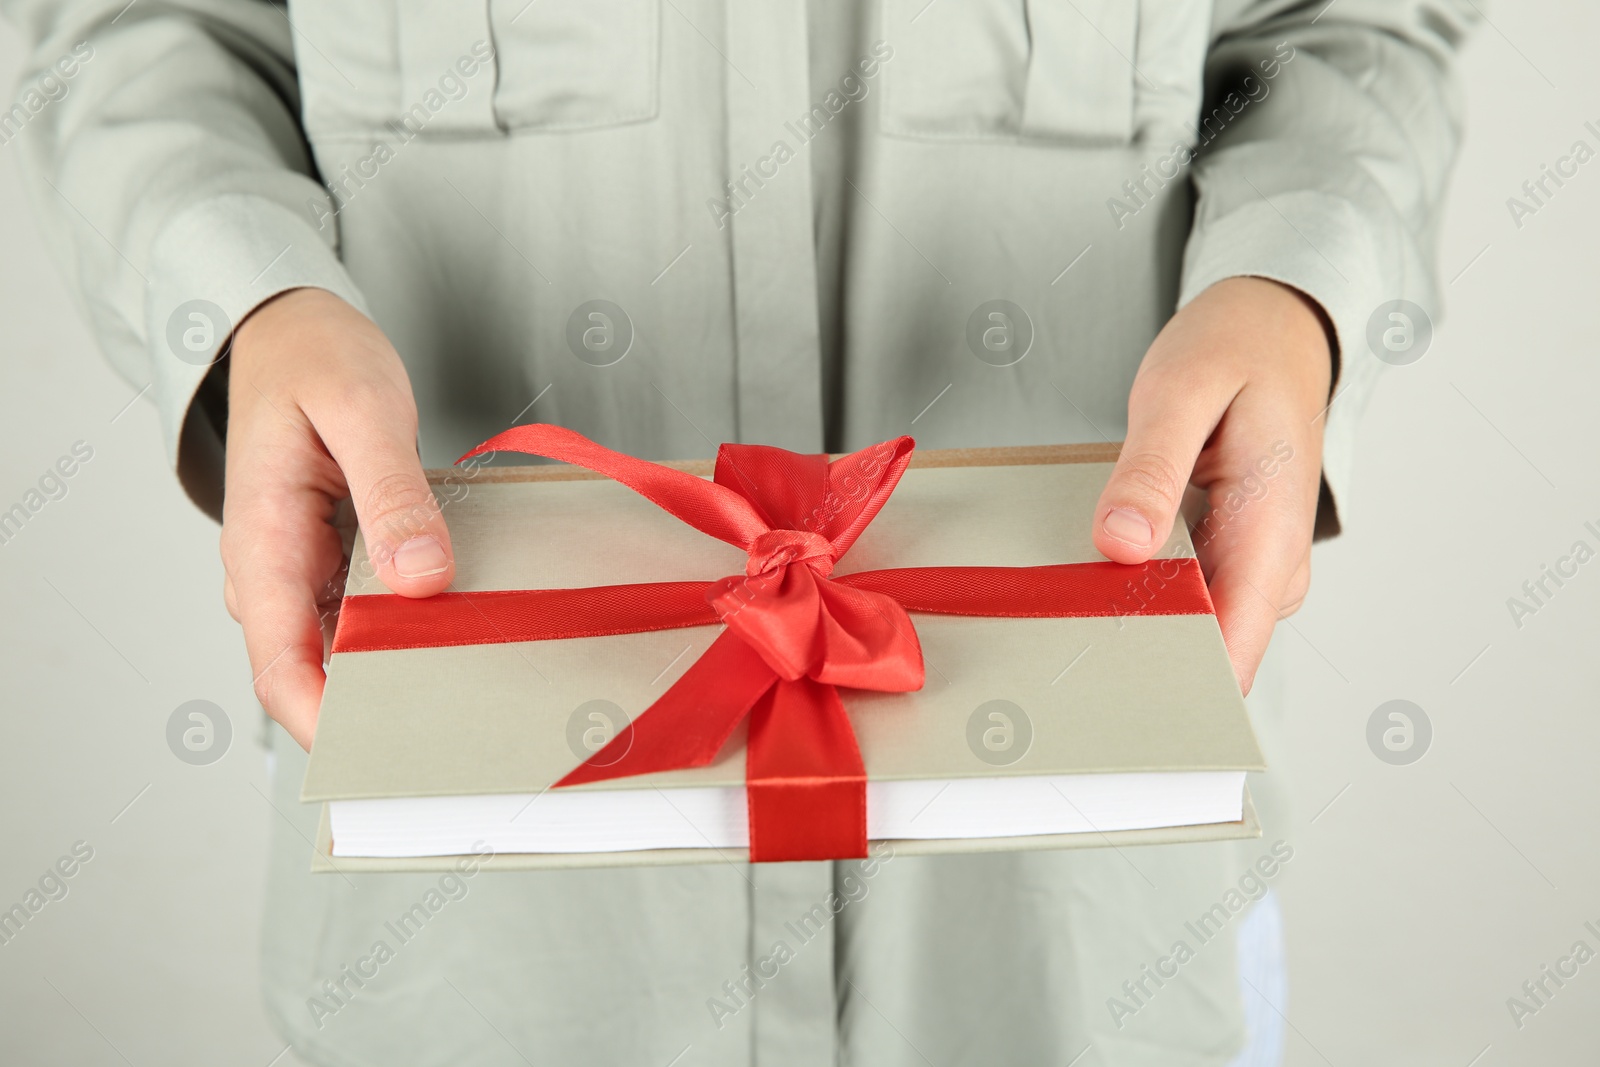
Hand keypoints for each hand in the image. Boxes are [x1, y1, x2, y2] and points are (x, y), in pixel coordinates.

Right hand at [220, 288, 454, 748]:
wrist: (289, 332)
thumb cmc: (314, 360)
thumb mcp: (363, 408)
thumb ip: (391, 492)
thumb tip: (420, 579)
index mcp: (262, 542)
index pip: (279, 666)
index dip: (325, 724)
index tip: (384, 756)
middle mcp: (271, 572)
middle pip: (315, 671)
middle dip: (376, 706)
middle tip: (460, 726)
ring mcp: (299, 571)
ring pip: (343, 648)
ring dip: (396, 668)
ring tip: (473, 682)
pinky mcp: (329, 561)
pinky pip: (362, 613)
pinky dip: (404, 626)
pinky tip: (457, 628)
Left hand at [1092, 276, 1332, 694]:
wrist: (1277, 326)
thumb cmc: (1237, 352)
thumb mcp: (1181, 390)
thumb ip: (1150, 468)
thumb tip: (1121, 545)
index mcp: (1271, 532)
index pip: (1233, 650)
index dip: (1175, 691)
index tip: (1106, 703)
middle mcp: (1272, 566)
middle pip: (1205, 651)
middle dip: (1134, 657)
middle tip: (1053, 650)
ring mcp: (1253, 567)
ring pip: (1190, 628)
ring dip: (1130, 624)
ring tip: (1062, 613)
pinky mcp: (1230, 557)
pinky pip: (1183, 596)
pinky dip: (1137, 591)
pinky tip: (1092, 578)